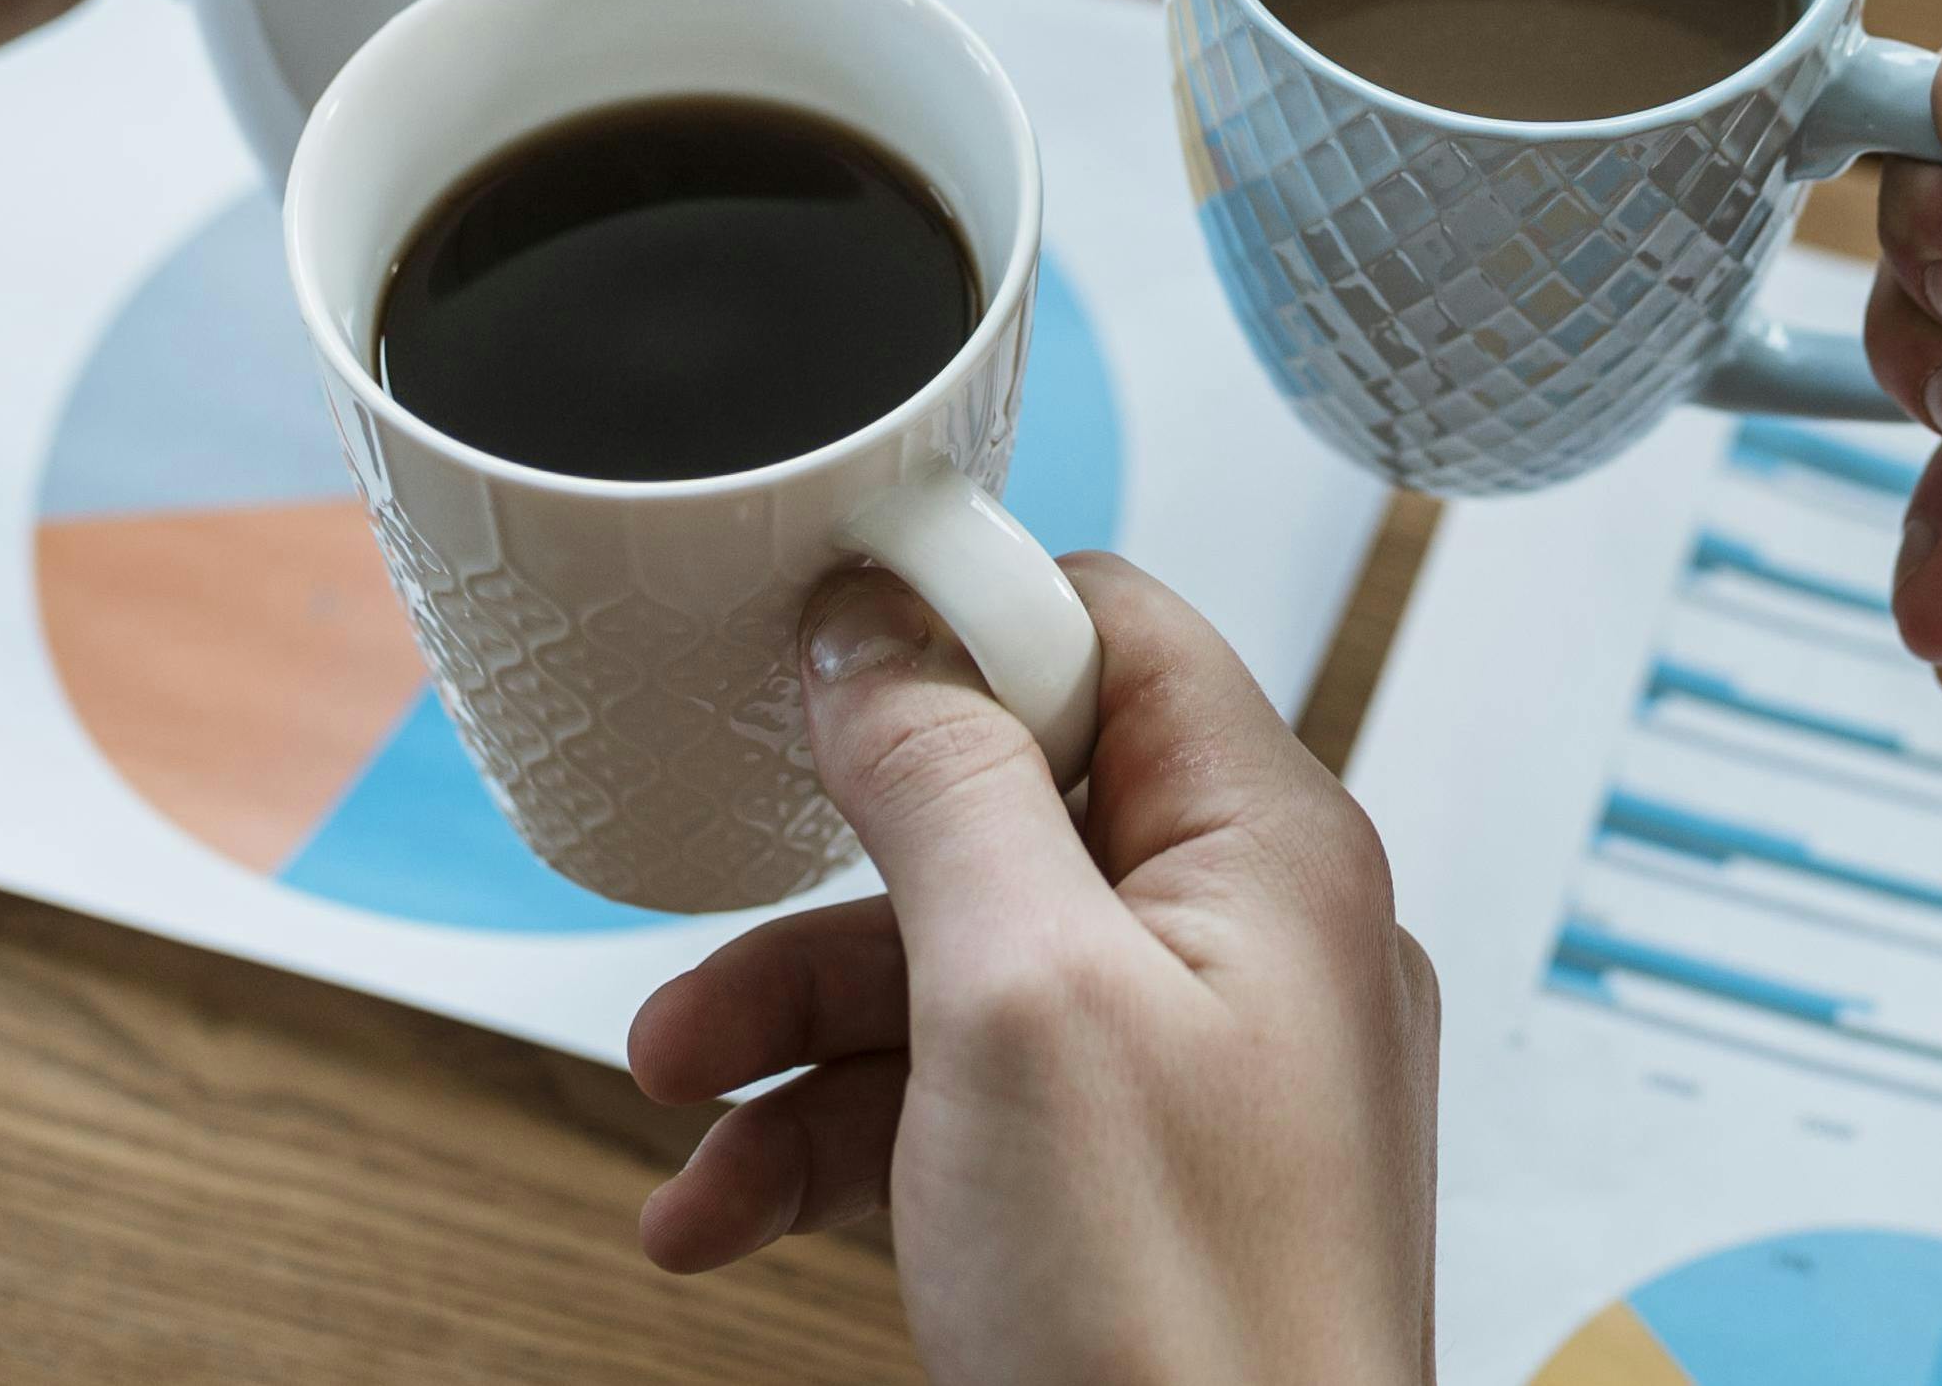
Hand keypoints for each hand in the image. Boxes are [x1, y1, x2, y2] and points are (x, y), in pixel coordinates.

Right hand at [627, 556, 1434, 1385]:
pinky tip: (714, 1221)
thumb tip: (877, 631)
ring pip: (947, 981)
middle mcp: (1241, 949)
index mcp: (1266, 856)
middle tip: (702, 939)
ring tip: (675, 1106)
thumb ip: (945, 790)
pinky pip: (953, 1119)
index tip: (807, 652)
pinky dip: (825, 1156)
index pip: (1113, 635)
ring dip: (792, 1038)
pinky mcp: (1123, 1201)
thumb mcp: (1021, 1001)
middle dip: (823, 888)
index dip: (956, 626)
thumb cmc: (1184, 1327)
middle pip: (999, 817)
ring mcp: (1185, 1083)